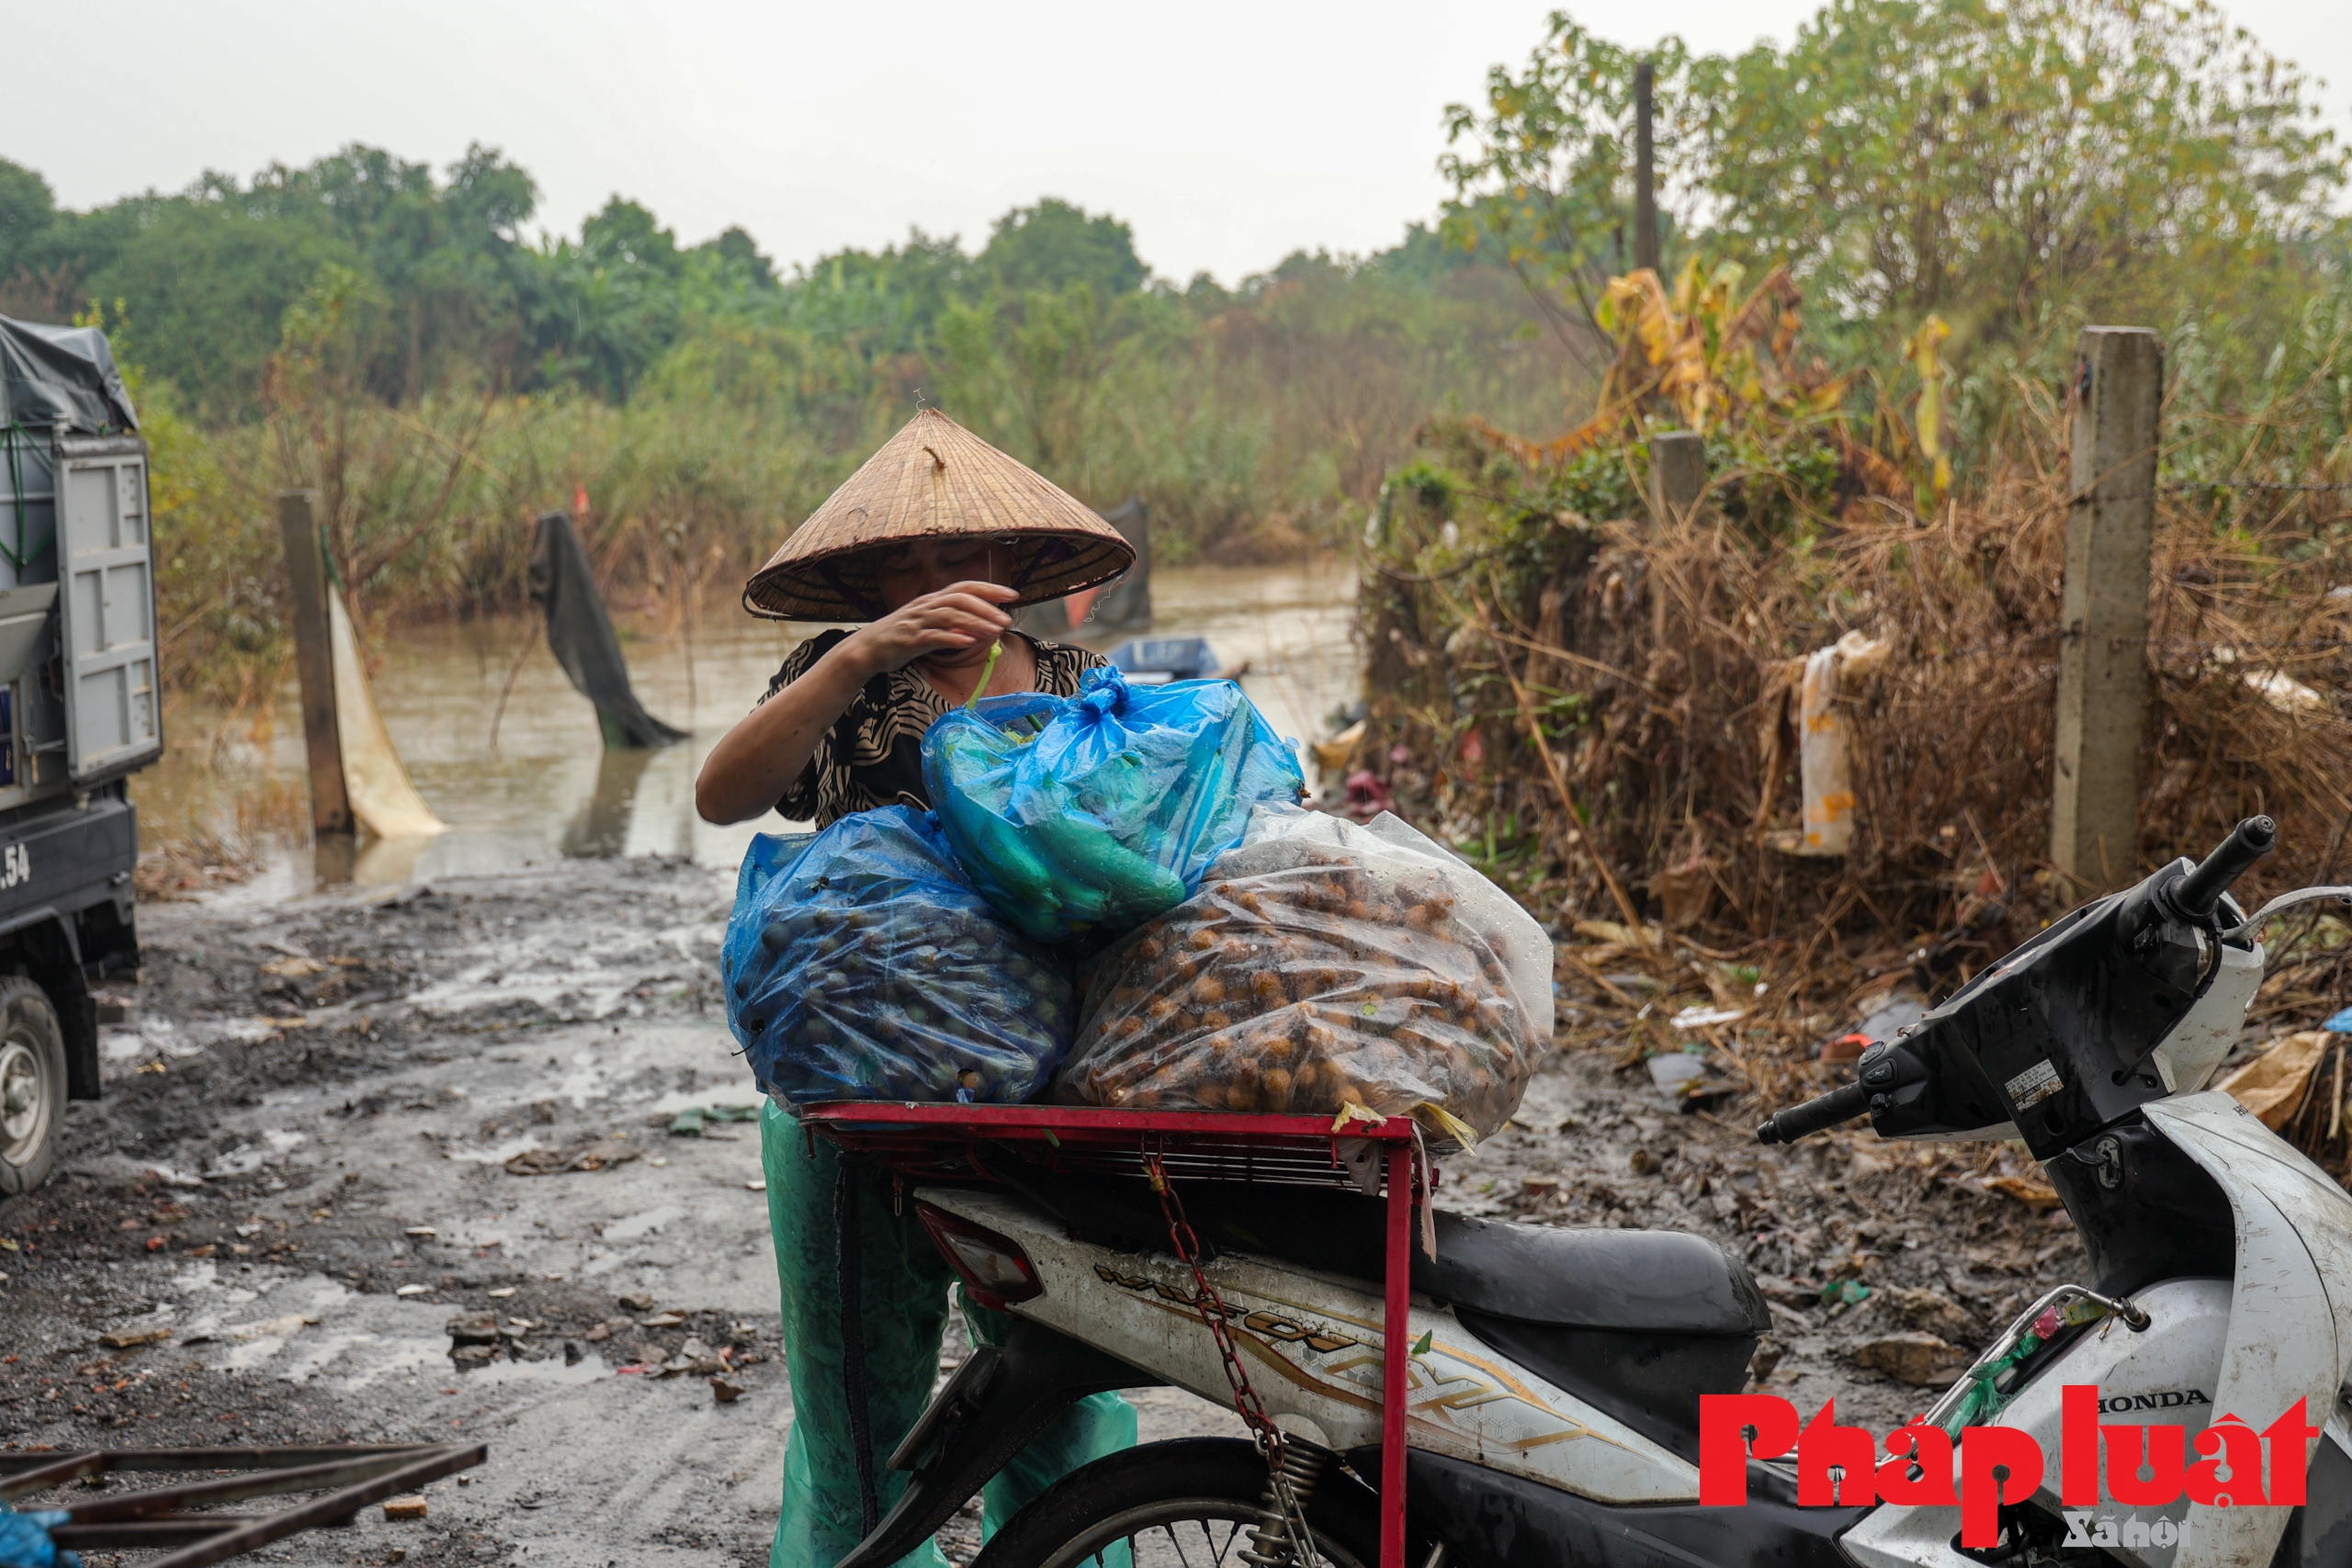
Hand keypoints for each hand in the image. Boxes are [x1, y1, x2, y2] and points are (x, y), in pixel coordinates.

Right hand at [842, 581, 1015, 675]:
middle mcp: (926, 606)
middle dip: (987, 608)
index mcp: (932, 600)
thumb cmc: (900, 637)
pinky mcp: (909, 640)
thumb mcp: (928, 624)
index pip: (965, 587)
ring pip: (950, 616)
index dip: (989, 589)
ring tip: (995, 631)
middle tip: (1007, 619)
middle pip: (961, 599)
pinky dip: (952, 638)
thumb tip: (979, 626)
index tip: (1013, 594)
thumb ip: (952, 623)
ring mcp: (917, 621)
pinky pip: (933, 636)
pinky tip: (968, 642)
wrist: (866, 649)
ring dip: (975, 622)